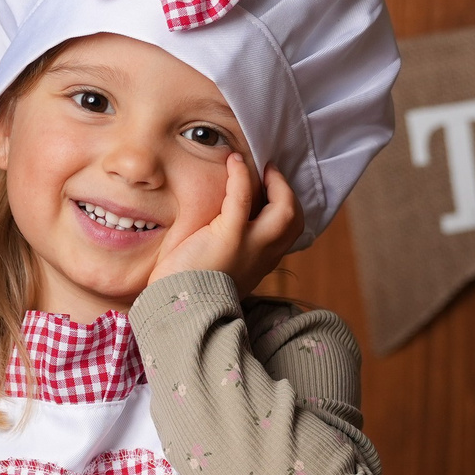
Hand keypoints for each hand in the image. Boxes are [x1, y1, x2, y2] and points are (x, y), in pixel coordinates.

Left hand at [149, 156, 298, 297]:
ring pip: (284, 210)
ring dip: (274, 183)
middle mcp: (263, 256)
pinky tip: (234, 162)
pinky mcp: (229, 237)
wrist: (179, 313)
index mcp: (261, 264)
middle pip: (294, 220)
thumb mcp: (218, 274)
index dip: (283, 209)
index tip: (270, 192)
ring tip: (258, 166)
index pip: (286, 233)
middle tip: (270, 174)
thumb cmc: (190, 293)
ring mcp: (250, 246)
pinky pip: (243, 198)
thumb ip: (227, 256)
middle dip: (286, 192)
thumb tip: (215, 236)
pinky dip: (241, 176)